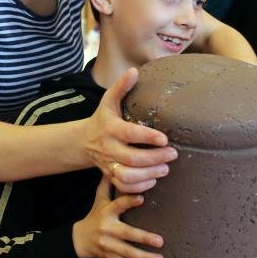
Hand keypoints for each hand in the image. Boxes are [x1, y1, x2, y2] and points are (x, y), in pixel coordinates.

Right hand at [72, 176, 161, 257]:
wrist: (78, 240)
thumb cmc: (94, 215)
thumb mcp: (99, 199)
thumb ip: (108, 184)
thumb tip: (115, 164)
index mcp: (107, 213)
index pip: (118, 205)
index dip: (129, 201)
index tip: (141, 198)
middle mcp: (108, 230)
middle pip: (126, 234)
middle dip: (143, 238)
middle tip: (160, 241)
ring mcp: (109, 246)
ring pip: (127, 253)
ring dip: (144, 257)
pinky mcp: (110, 257)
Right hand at [83, 68, 176, 193]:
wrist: (84, 142)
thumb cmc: (103, 119)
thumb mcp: (108, 101)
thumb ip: (121, 87)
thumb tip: (134, 70)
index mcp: (111, 128)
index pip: (130, 133)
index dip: (147, 137)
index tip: (165, 138)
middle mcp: (109, 148)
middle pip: (132, 158)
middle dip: (154, 158)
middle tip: (172, 154)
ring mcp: (108, 164)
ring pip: (127, 176)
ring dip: (148, 175)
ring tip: (165, 169)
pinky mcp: (110, 176)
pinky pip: (123, 186)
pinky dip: (139, 187)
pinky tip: (153, 181)